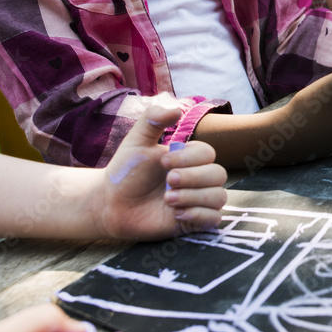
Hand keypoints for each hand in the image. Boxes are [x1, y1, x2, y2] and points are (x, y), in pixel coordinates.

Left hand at [98, 107, 227, 238]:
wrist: (112, 204)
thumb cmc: (126, 172)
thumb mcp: (137, 141)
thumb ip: (153, 119)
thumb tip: (176, 110)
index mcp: (189, 159)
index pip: (207, 153)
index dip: (189, 158)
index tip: (163, 162)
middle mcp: (198, 178)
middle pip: (219, 174)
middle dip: (193, 178)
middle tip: (167, 181)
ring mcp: (198, 200)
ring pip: (219, 197)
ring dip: (194, 197)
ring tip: (168, 200)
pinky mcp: (194, 222)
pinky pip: (214, 219)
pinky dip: (198, 215)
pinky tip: (176, 214)